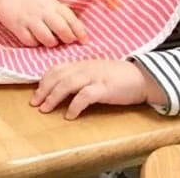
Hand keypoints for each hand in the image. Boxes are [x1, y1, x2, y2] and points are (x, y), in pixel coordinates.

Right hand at [0, 0, 86, 46]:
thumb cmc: (34, 3)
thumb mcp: (50, 3)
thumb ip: (63, 15)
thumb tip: (78, 34)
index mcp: (53, 5)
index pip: (70, 19)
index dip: (79, 32)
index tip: (84, 41)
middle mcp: (42, 11)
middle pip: (61, 28)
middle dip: (67, 38)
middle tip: (66, 41)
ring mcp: (29, 19)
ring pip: (47, 38)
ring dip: (51, 43)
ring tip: (49, 40)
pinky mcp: (17, 27)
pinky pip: (30, 41)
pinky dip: (35, 43)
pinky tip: (35, 39)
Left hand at [31, 59, 158, 119]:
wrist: (144, 78)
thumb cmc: (119, 77)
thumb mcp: (95, 72)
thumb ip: (80, 76)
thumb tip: (60, 87)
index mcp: (82, 64)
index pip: (56, 69)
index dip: (44, 80)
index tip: (36, 92)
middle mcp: (85, 68)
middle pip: (57, 76)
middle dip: (43, 90)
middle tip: (34, 103)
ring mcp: (95, 77)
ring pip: (66, 84)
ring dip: (53, 97)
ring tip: (45, 109)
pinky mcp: (105, 88)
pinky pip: (85, 96)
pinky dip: (74, 106)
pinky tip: (69, 116)